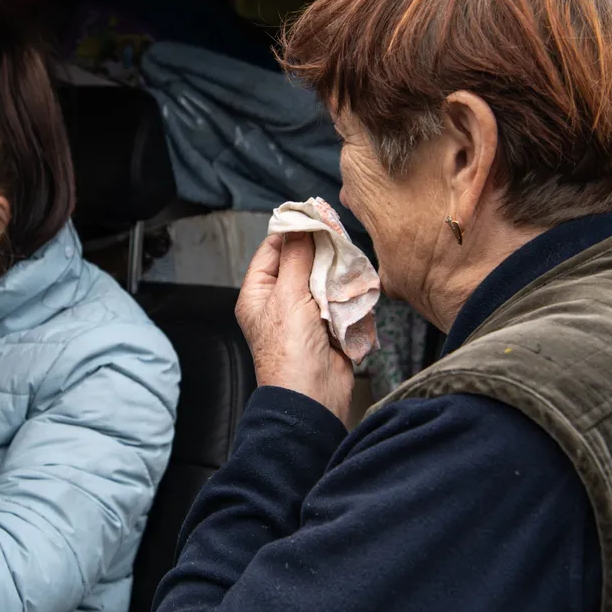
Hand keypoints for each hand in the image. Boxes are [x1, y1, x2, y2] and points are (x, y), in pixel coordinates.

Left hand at [234, 234, 353, 421]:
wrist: (313, 397)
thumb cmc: (289, 353)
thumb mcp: (287, 297)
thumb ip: (296, 258)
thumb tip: (298, 225)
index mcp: (258, 293)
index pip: (272, 250)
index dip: (292, 231)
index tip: (312, 214)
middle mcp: (279, 300)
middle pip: (301, 261)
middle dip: (319, 250)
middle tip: (337, 235)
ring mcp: (305, 312)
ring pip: (323, 278)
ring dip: (336, 271)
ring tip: (346, 261)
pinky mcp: (328, 324)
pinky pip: (339, 297)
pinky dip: (347, 291)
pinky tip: (353, 285)